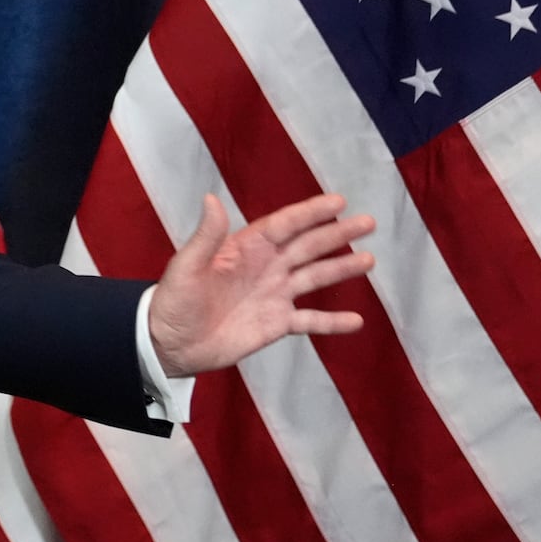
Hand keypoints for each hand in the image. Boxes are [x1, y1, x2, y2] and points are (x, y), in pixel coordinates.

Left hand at [148, 193, 373, 377]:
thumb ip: (206, 236)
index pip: (284, 225)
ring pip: (314, 277)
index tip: (338, 202)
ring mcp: (273, 295)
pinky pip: (310, 321)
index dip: (310, 213)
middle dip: (337, 234)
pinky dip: (332, 322)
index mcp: (245, 248)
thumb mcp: (186, 266)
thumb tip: (211, 197)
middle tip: (368, 222)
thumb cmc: (174, 301)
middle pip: (307, 246)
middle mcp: (265, 267)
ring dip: (341, 269)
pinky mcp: (275, 324)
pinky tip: (356, 321)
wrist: (171, 344)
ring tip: (369, 259)